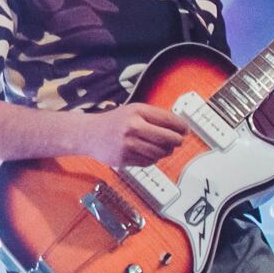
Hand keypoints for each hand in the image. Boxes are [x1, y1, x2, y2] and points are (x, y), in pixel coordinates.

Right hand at [75, 103, 190, 167]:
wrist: (88, 134)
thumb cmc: (114, 122)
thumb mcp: (133, 111)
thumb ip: (154, 117)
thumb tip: (179, 128)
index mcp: (137, 112)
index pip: (168, 120)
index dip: (181, 127)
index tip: (185, 130)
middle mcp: (133, 128)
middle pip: (168, 138)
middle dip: (177, 141)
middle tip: (178, 141)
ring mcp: (128, 145)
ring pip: (160, 152)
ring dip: (166, 151)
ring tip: (165, 148)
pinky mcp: (125, 159)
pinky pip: (149, 162)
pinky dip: (153, 159)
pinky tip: (149, 153)